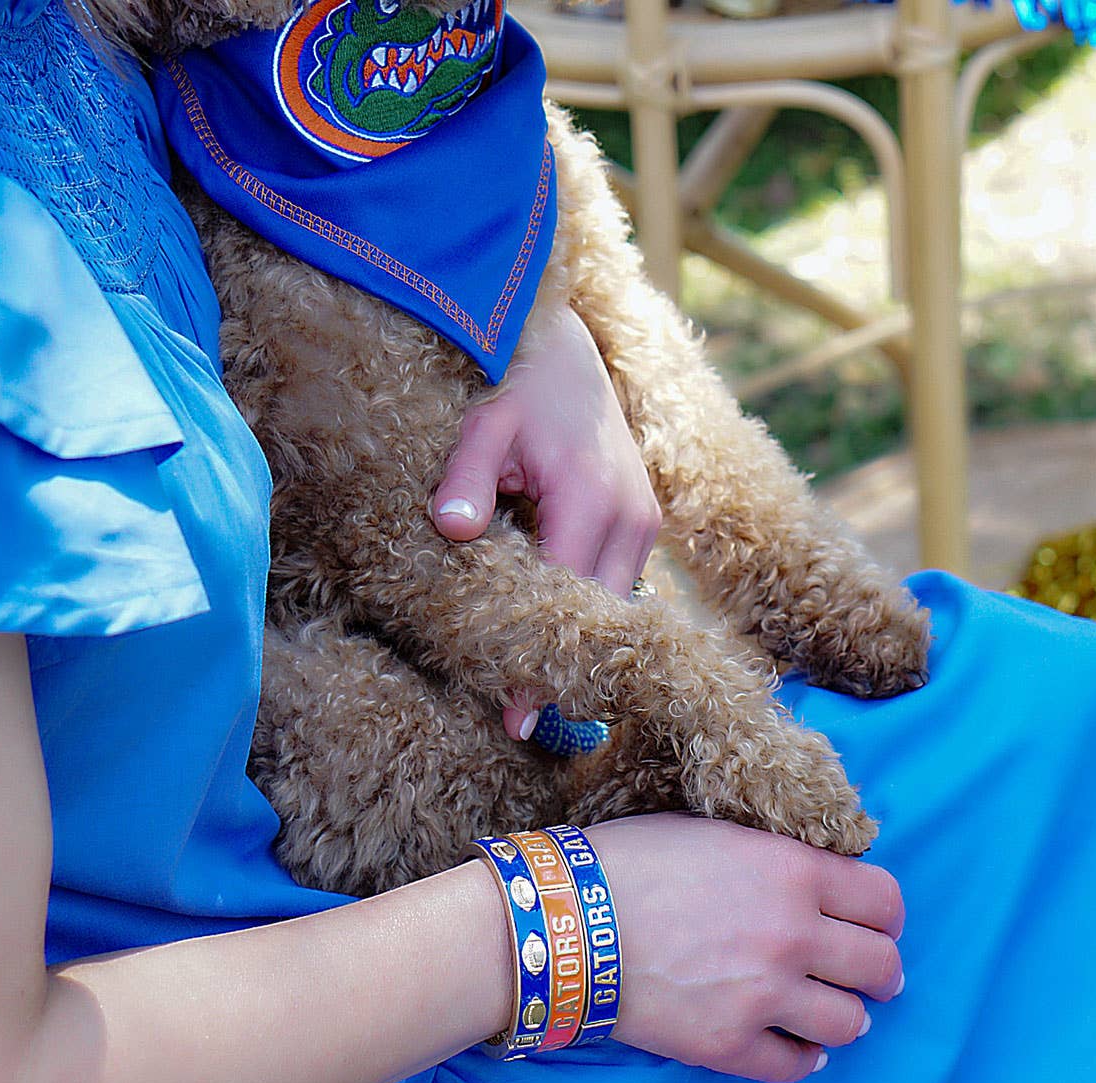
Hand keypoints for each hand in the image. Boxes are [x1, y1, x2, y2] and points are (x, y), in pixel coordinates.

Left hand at [431, 304, 661, 737]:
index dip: (539, 662)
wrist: (568, 345)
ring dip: (583, 646)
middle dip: (565, 670)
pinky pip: (620, 584)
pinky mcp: (641, 519)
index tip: (514, 717)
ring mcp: (645, 520)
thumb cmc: (520, 383)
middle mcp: (633, 519)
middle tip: (523, 724)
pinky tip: (558, 640)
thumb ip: (466, 476)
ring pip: (618, 607)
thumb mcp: (484, 422)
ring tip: (538, 694)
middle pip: (603, 619)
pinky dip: (592, 615)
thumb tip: (451, 528)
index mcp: (594, 500)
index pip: (566, 601)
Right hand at [588, 813, 905, 1082]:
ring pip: (850, 1022)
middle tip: (863, 972)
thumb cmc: (630, 861)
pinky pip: (797, 1066)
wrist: (565, 917)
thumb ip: (773, 858)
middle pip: (881, 966)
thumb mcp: (712, 832)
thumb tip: (811, 881)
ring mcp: (765, 995)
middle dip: (878, 969)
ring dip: (841, 1014)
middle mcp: (792, 933)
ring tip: (820, 1007)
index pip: (885, 901)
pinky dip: (800, 1055)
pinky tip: (787, 1040)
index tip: (873, 923)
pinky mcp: (730, 1044)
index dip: (884, 914)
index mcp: (790, 871)